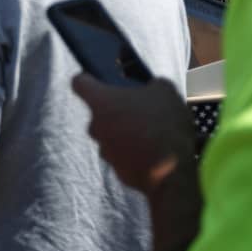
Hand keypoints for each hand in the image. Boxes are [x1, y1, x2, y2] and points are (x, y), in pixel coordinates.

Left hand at [71, 74, 193, 194]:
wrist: (172, 170)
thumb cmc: (164, 124)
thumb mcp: (164, 90)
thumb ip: (150, 84)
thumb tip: (151, 87)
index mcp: (101, 101)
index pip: (79, 83)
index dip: (88, 79)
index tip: (96, 80)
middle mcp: (95, 126)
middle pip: (98, 113)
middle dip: (115, 111)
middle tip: (139, 110)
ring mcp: (105, 151)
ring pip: (111, 137)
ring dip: (125, 134)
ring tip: (152, 134)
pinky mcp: (117, 171)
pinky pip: (123, 157)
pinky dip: (134, 154)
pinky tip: (155, 153)